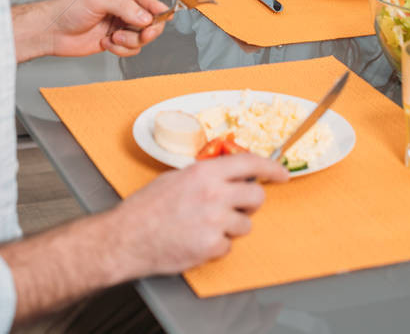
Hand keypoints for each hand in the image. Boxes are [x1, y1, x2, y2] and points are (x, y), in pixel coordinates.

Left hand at [48, 0, 166, 56]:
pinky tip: (106, 43)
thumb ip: (124, 7)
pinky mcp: (115, 41)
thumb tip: (145, 16)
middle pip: (150, 20)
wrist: (53, 31)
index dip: (157, 8)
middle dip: (146, 29)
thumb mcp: (97, 0)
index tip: (165, 16)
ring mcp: (120, 25)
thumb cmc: (69, 9)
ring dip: (129, 40)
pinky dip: (121, 49)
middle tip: (142, 33)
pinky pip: (131, 48)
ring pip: (142, 37)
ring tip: (113, 37)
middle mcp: (123, 7)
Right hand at [112, 153, 288, 277]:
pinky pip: (228, 246)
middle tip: (237, 205)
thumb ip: (206, 175)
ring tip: (206, 225)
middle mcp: (214, 195)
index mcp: (205, 173)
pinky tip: (197, 240)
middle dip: (250, 202)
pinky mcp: (211, 247)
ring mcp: (214, 222)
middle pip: (256, 197)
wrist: (127, 237)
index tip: (282, 173)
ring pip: (245, 225)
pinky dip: (217, 245)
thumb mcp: (177, 177)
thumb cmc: (147, 207)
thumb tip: (229, 175)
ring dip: (232, 226)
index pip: (250, 164)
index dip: (271, 168)